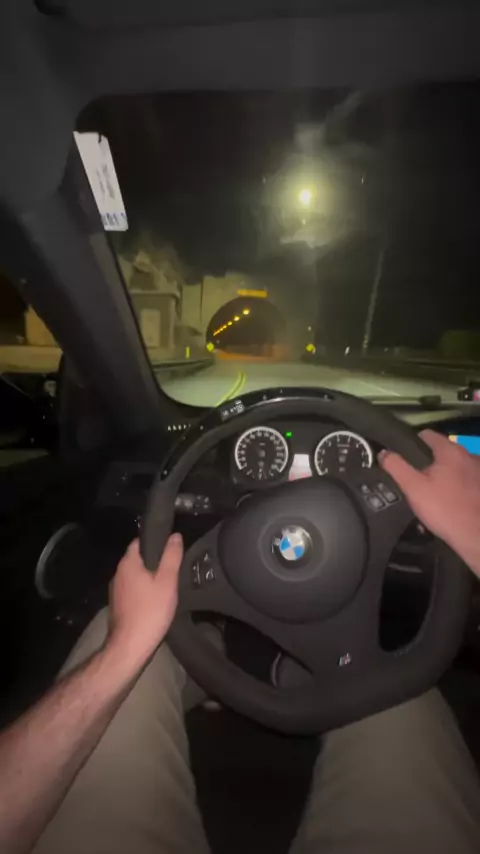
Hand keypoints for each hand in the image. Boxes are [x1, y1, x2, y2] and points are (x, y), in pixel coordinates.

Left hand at [108, 535, 182, 660]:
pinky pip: (131, 590)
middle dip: (153, 560)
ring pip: (134, 576)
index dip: (154, 541)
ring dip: (147, 577)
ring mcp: (115, 591)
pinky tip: (154, 600)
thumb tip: (175, 535)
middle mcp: (117, 574)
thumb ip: (171, 557)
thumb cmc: (150, 611)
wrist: (130, 646)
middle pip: (136, 559)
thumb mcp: (167, 582)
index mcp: (128, 563)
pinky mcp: (117, 605)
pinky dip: (142, 590)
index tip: (169, 547)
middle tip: (172, 566)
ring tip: (166, 583)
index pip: (139, 542)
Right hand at [379, 430, 479, 577]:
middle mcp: (469, 455)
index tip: (402, 457)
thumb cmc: (444, 508)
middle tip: (415, 478)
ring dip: (445, 473)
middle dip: (428, 462)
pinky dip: (457, 484)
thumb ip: (396, 466)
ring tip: (433, 491)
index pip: (427, 435)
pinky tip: (451, 500)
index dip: (412, 443)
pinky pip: (466, 479)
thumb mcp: (413, 488)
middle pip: (442, 451)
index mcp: (451, 451)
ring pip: (455, 466)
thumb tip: (384, 452)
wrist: (475, 535)